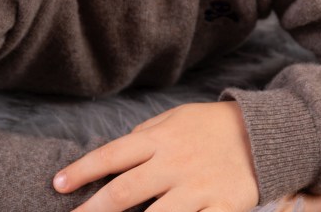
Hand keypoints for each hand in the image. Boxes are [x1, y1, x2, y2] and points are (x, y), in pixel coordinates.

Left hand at [53, 101, 257, 211]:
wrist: (263, 134)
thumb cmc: (211, 126)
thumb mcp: (175, 119)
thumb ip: (145, 135)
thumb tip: (116, 153)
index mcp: (160, 139)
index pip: (112, 154)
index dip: (82, 170)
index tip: (57, 185)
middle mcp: (173, 164)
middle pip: (124, 192)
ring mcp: (197, 189)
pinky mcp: (221, 210)